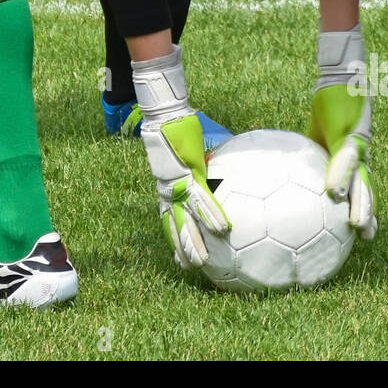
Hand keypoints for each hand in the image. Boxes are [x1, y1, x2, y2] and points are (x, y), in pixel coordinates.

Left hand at [141, 113, 229, 267]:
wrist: (165, 118)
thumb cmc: (176, 130)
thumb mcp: (187, 153)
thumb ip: (200, 164)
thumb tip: (216, 164)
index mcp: (168, 189)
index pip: (169, 218)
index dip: (173, 237)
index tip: (177, 256)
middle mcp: (170, 191)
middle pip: (175, 226)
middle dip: (181, 249)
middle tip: (188, 269)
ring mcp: (179, 185)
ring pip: (186, 221)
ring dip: (194, 243)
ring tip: (202, 263)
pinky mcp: (190, 177)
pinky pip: (202, 201)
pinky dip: (212, 215)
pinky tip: (222, 230)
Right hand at [310, 84, 376, 240]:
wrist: (340, 76)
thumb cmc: (329, 102)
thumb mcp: (316, 133)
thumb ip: (312, 152)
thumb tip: (293, 168)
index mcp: (352, 155)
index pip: (359, 186)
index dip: (361, 206)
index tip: (361, 230)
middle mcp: (361, 153)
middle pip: (365, 188)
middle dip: (367, 212)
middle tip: (366, 237)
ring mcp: (358, 145)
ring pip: (361, 179)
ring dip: (360, 203)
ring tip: (357, 225)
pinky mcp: (350, 135)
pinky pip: (345, 160)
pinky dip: (340, 177)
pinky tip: (335, 194)